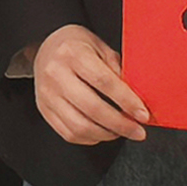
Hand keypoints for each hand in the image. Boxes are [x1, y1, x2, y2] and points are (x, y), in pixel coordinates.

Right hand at [31, 22, 149, 144]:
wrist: (46, 48)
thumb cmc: (76, 47)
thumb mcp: (100, 47)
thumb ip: (117, 70)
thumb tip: (136, 98)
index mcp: (73, 54)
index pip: (104, 82)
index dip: (126, 101)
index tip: (142, 114)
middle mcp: (56, 74)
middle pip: (92, 108)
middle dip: (120, 125)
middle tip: (138, 131)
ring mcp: (47, 94)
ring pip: (79, 126)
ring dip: (106, 134)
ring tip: (121, 132)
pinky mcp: (44, 110)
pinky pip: (68, 133)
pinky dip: (90, 138)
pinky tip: (102, 132)